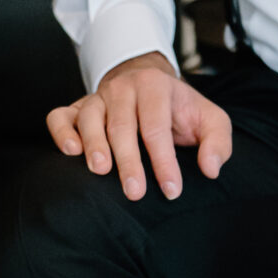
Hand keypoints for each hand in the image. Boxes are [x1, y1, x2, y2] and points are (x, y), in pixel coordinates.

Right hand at [46, 52, 232, 202]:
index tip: (171, 191)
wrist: (149, 84)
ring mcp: (97, 97)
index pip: (157, 127)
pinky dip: (61, 132)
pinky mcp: (77, 108)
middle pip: (122, 125)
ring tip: (100, 171)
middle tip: (135, 193)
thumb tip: (211, 169)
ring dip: (94, 145)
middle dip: (129, 161)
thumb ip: (218, 143)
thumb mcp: (210, 119)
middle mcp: (123, 88)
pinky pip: (59, 116)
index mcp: (156, 86)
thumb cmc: (181, 110)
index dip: (164, 161)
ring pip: (89, 118)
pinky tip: (71, 152)